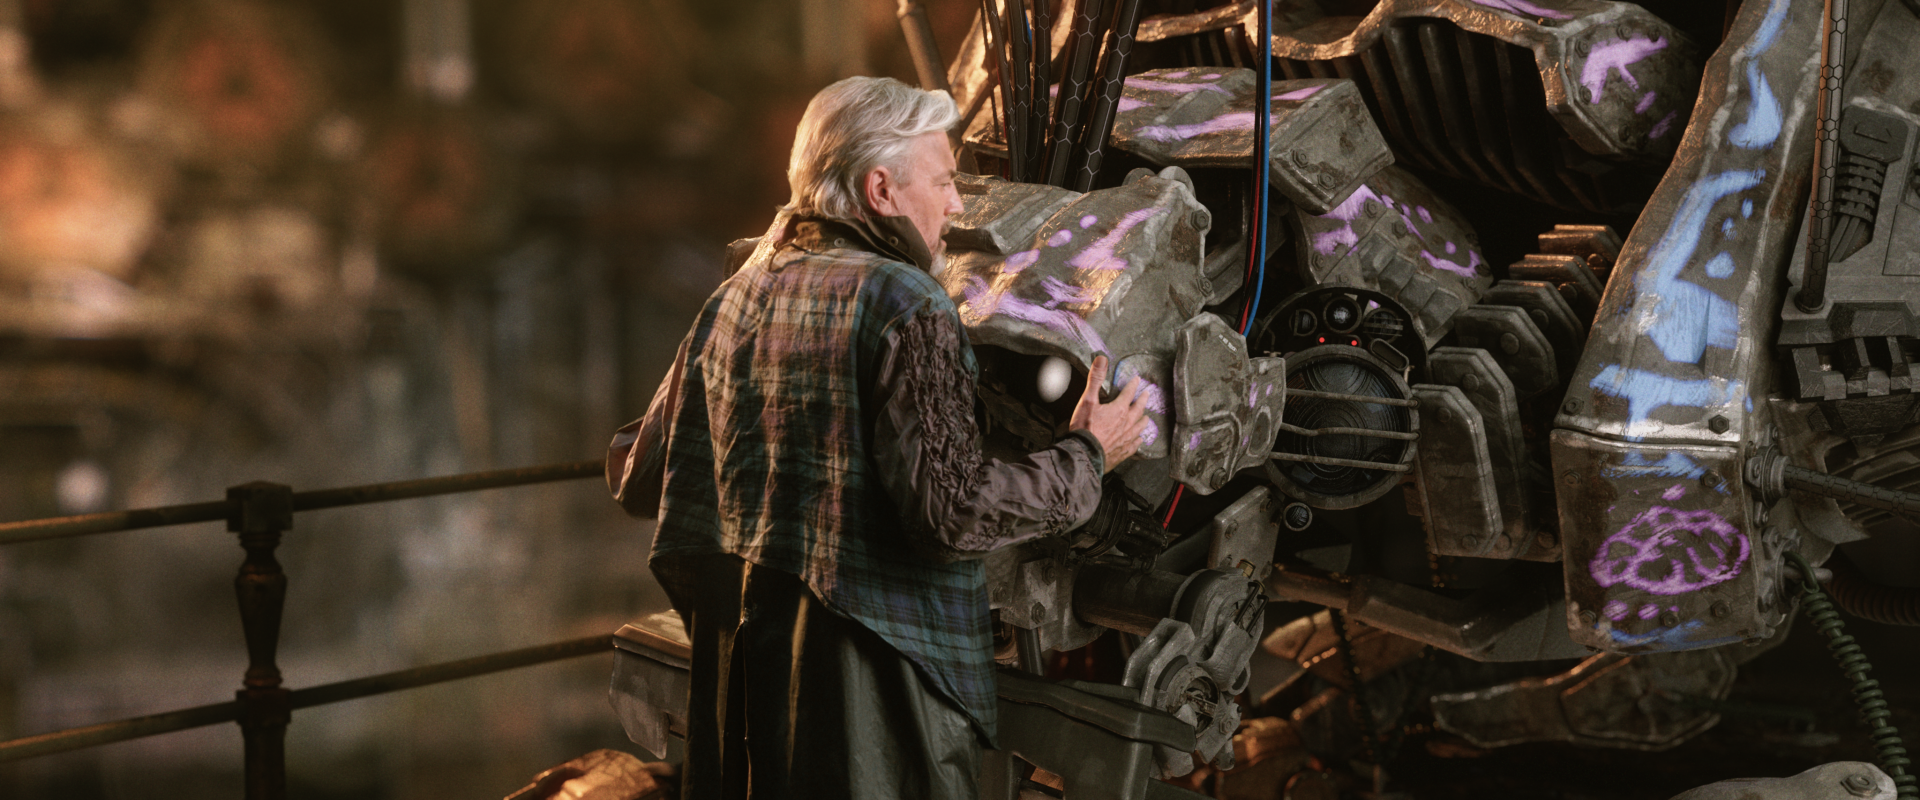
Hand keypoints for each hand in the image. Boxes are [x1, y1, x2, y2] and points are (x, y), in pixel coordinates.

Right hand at [1069, 354, 1152, 471]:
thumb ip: (1095, 379)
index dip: (1133, 385)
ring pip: (1139, 427)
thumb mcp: (1087, 400)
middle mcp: (1126, 423)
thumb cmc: (1085, 428)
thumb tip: (1102, 359)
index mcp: (1119, 409)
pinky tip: (1139, 440)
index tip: (1137, 380)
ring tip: (1146, 417)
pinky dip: (1138, 441)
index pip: (1129, 393)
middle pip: (1138, 409)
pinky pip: (1135, 445)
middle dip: (1143, 400)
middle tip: (1147, 394)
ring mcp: (1127, 438)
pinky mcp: (1124, 451)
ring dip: (1143, 420)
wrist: (1085, 453)